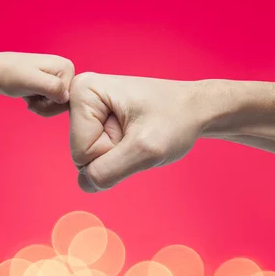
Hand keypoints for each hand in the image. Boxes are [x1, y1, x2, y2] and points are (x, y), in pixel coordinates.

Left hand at [0, 52, 74, 116]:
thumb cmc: (11, 75)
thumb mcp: (32, 81)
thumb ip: (52, 87)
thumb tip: (66, 97)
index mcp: (67, 67)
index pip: (69, 99)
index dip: (52, 104)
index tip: (36, 98)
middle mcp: (67, 70)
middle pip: (65, 103)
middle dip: (47, 107)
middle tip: (31, 101)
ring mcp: (60, 77)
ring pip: (58, 105)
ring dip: (43, 107)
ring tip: (30, 98)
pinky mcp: (53, 83)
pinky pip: (53, 103)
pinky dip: (41, 105)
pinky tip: (31, 97)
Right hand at [69, 72, 206, 191]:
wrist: (195, 110)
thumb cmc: (176, 120)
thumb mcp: (145, 150)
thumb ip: (109, 171)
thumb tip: (84, 184)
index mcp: (83, 91)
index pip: (80, 152)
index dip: (111, 152)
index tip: (135, 131)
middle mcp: (79, 96)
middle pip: (81, 155)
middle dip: (113, 154)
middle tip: (138, 134)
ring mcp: (87, 110)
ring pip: (89, 158)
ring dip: (118, 155)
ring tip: (137, 133)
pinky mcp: (95, 121)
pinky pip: (98, 156)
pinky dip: (120, 155)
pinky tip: (133, 136)